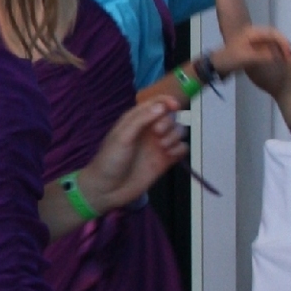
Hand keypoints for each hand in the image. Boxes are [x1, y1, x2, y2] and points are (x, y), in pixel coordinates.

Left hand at [81, 98, 186, 212]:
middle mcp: (149, 131)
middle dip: (168, 122)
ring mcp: (158, 146)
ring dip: (174, 136)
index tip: (175, 106)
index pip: (157, 103)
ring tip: (162, 147)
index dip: (167, 101)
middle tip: (157, 133)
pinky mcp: (165, 161)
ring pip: (178, 132)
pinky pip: (182, 149)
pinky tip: (169, 155)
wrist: (108, 190)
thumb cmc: (110, 160)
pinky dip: (179, 149)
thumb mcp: (122, 136)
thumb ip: (141, 119)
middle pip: (171, 117)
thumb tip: (162, 106)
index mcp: (136, 120)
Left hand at [210, 27, 290, 74]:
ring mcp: (254, 41)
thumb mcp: (245, 58)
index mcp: (252, 32)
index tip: (288, 53)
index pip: (273, 32)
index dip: (283, 41)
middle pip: (275, 36)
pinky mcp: (254, 48)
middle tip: (289, 58)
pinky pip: (268, 48)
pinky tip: (280, 60)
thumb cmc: (228, 59)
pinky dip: (275, 53)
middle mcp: (254, 34)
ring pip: (272, 42)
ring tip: (287, 61)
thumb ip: (262, 55)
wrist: (216, 66)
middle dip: (284, 46)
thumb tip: (278, 56)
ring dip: (280, 50)